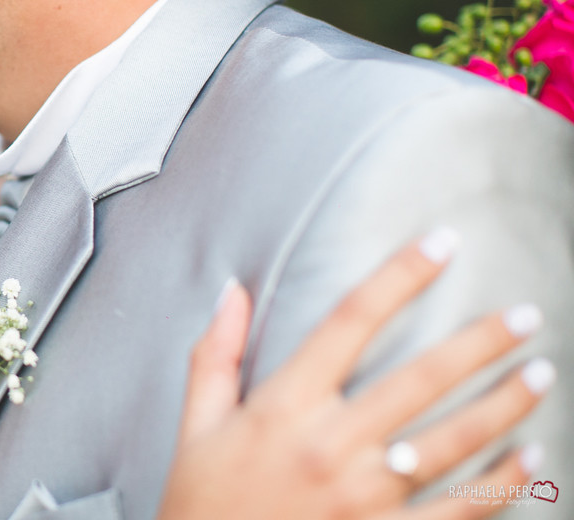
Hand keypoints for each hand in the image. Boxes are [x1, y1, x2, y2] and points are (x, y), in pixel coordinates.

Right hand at [160, 230, 550, 518]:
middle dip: (480, 342)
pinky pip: (459, 511)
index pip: (350, 321)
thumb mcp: (197, 424)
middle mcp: (332, 445)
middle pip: (420, 378)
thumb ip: (215, 354)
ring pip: (453, 442)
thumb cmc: (202, 502)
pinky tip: (529, 458)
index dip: (399, 276)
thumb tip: (233, 291)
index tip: (439, 244)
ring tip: (540, 374)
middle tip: (524, 314)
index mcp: (284, 407)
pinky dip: (501, 485)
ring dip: (504, 405)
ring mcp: (365, 497)